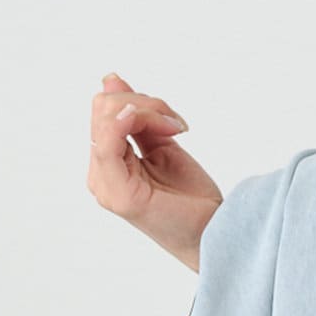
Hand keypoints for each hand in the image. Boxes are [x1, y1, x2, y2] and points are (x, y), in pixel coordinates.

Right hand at [87, 72, 222, 271]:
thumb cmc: (192, 199)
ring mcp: (105, 185)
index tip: (175, 120)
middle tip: (175, 123)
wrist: (214, 235)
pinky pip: (109, 140)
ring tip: (175, 128)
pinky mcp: (118, 194)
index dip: (140, 102)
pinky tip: (166, 127)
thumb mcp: (163, 146)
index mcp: (108, 164)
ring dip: (148, 110)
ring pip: (107, 116)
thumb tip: (111, 79)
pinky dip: (137, 120)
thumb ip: (137, 118)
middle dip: (144, 103)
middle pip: (102, 108)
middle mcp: (100, 175)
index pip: (104, 111)